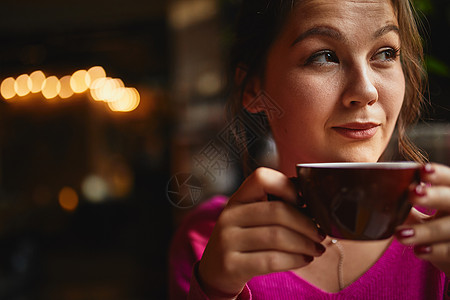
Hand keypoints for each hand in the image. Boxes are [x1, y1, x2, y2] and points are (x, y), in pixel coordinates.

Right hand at [197, 167, 325, 297]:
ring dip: (305, 244)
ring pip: (277, 237)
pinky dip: (295, 260)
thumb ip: (274, 207)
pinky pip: (272, 260)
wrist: (215, 271)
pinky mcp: (232, 265)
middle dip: (306, 223)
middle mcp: (229, 216)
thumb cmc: (244, 241)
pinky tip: (305, 259)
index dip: (287, 186)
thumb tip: (315, 205)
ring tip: (317, 248)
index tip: (304, 202)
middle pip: (277, 211)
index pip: (261, 178)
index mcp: (237, 199)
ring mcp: (227, 241)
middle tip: (321, 233)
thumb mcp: (250, 218)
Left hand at [396, 163, 449, 275]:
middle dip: (433, 196)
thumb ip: (407, 205)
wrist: (449, 256)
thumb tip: (372, 192)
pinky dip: (434, 251)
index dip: (438, 175)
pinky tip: (418, 251)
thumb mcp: (423, 215)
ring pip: (448, 229)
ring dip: (424, 231)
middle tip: (412, 193)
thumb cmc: (433, 232)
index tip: (422, 170)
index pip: (448, 180)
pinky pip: (449, 252)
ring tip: (400, 234)